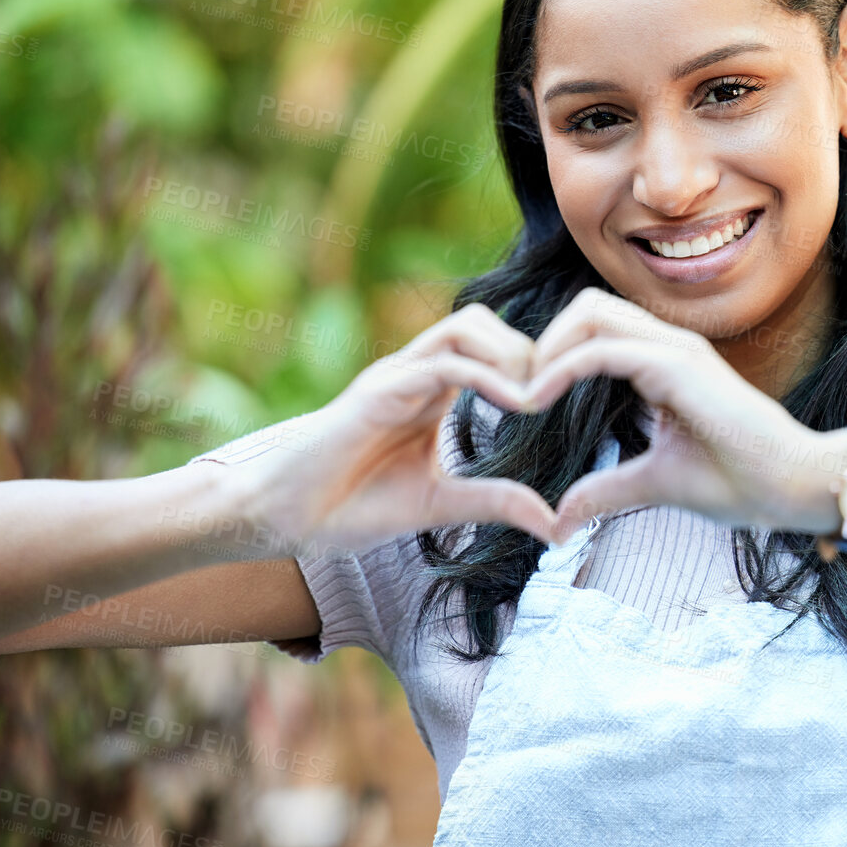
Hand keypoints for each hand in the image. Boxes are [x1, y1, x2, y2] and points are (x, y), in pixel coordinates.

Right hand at [228, 304, 559, 555]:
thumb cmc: (349, 506)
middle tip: (554, 394)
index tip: (565, 399)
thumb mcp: (440, 504)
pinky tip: (515, 406)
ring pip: (466, 327)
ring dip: (512, 354)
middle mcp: (415, 373)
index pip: (491, 347)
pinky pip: (443, 365)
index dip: (532, 363)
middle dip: (529, 347)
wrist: (282, 517)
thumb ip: (494, 502)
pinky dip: (487, 378)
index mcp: (431, 392)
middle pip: (483, 321)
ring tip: (535, 401)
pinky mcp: (379, 392)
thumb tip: (553, 525)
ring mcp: (396, 377)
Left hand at [521, 288, 846, 542]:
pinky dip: (559, 369)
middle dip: (541, 341)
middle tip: (513, 392)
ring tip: (520, 396)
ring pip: (589, 313)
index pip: (595, 329)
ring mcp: (676, 350)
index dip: (552, 354)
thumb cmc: (741, 482)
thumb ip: (607, 491)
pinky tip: (535, 402)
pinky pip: (601, 350)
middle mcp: (669, 345)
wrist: (794, 488)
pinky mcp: (678, 367)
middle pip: (586, 307)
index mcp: (665, 363)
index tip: (521, 400)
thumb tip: (560, 520)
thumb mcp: (655, 484)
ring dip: (544, 348)